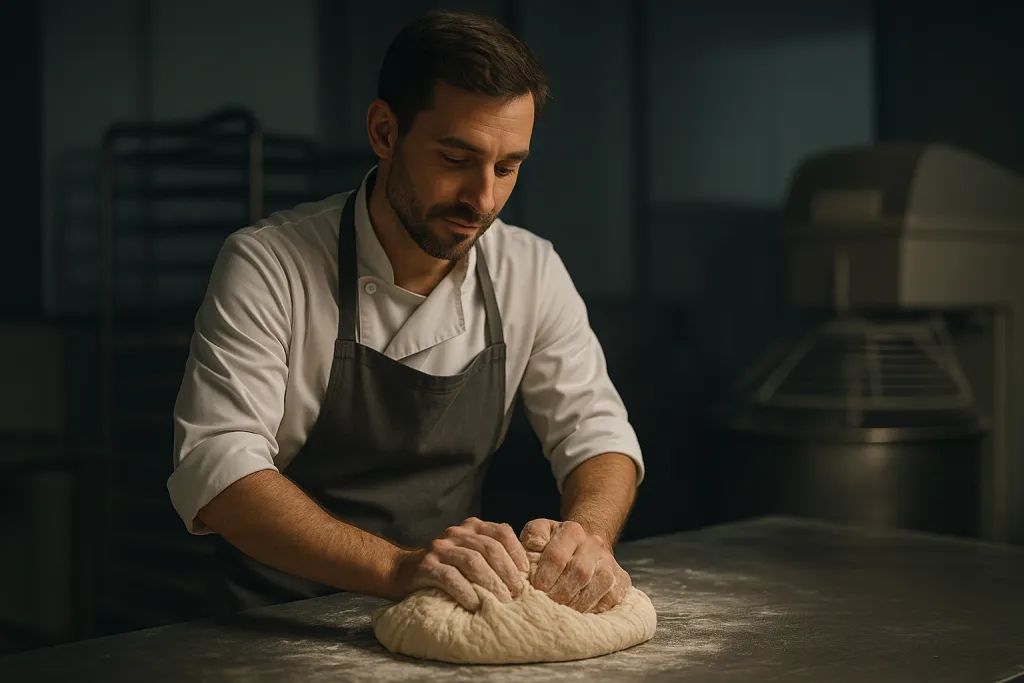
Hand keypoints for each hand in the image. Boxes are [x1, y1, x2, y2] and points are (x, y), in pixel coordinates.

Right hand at [391, 517, 529, 611]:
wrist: (400, 571)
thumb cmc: (444, 567)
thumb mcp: (468, 553)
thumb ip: (489, 554)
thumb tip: (523, 575)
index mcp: (471, 527)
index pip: (501, 532)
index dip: (517, 553)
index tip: (525, 575)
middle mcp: (456, 532)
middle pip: (489, 548)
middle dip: (507, 572)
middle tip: (517, 593)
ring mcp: (440, 548)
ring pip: (472, 562)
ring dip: (491, 583)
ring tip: (501, 602)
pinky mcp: (426, 565)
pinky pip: (450, 578)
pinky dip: (466, 592)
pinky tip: (476, 605)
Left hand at [520, 519, 630, 613]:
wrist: (584, 544)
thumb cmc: (555, 543)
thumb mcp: (540, 531)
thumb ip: (533, 535)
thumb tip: (535, 545)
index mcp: (572, 530)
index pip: (557, 555)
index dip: (545, 577)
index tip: (536, 590)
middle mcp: (594, 543)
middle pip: (580, 571)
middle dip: (561, 593)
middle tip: (548, 605)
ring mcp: (610, 561)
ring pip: (601, 582)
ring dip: (580, 602)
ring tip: (565, 611)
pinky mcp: (622, 578)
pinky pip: (614, 595)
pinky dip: (598, 607)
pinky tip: (583, 613)